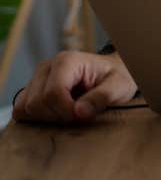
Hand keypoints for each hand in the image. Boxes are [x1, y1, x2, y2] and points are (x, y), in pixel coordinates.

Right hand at [12, 50, 137, 123]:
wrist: (114, 73)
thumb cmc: (117, 78)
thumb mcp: (119, 86)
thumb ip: (102, 97)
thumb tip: (79, 112)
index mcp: (67, 61)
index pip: (52, 93)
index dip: (66, 111)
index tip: (83, 115)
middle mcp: (47, 66)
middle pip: (36, 103)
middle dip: (57, 115)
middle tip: (78, 114)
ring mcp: (37, 77)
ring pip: (25, 108)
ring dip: (46, 118)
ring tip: (68, 112)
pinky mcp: (32, 89)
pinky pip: (21, 110)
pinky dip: (36, 117)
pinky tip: (57, 113)